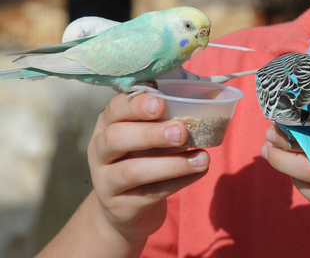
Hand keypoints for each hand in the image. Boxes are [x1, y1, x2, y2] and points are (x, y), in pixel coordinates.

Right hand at [87, 93, 209, 242]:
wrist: (125, 210)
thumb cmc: (144, 159)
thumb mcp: (148, 136)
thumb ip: (167, 119)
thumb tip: (209, 100)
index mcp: (107, 126)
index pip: (114, 109)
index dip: (136, 105)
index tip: (161, 104)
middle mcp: (99, 152)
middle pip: (116, 139)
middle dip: (151, 134)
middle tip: (182, 132)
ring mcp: (105, 182)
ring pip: (133, 171)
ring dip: (172, 164)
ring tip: (202, 158)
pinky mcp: (121, 208)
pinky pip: (151, 193)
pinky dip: (180, 181)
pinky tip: (200, 170)